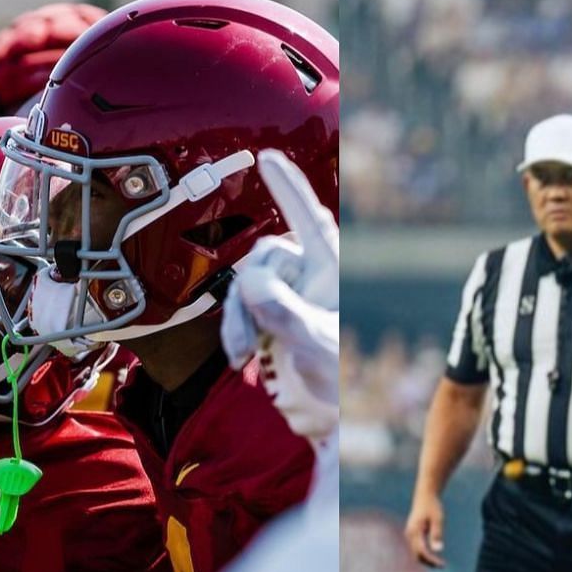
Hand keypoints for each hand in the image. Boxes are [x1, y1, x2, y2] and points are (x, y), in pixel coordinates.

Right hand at [220, 150, 337, 441]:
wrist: (327, 415)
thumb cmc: (336, 377)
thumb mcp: (314, 343)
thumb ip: (284, 311)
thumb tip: (250, 283)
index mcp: (329, 269)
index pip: (308, 218)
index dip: (287, 186)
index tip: (267, 157)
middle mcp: (307, 275)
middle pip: (263, 258)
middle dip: (248, 298)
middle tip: (246, 342)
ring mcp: (286, 293)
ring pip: (244, 285)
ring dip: (236, 320)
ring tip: (242, 355)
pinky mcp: (267, 315)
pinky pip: (238, 308)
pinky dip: (234, 330)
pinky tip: (239, 357)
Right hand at [405, 494, 446, 568]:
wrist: (425, 496)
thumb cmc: (432, 507)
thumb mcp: (438, 519)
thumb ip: (437, 534)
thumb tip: (438, 550)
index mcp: (414, 532)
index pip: (422, 552)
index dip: (431, 560)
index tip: (442, 565)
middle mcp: (409, 535)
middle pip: (417, 555)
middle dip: (429, 562)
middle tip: (442, 565)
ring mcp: (409, 535)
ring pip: (416, 553)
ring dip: (427, 560)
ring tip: (439, 563)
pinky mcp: (412, 535)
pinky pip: (417, 549)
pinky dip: (425, 555)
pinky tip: (434, 556)